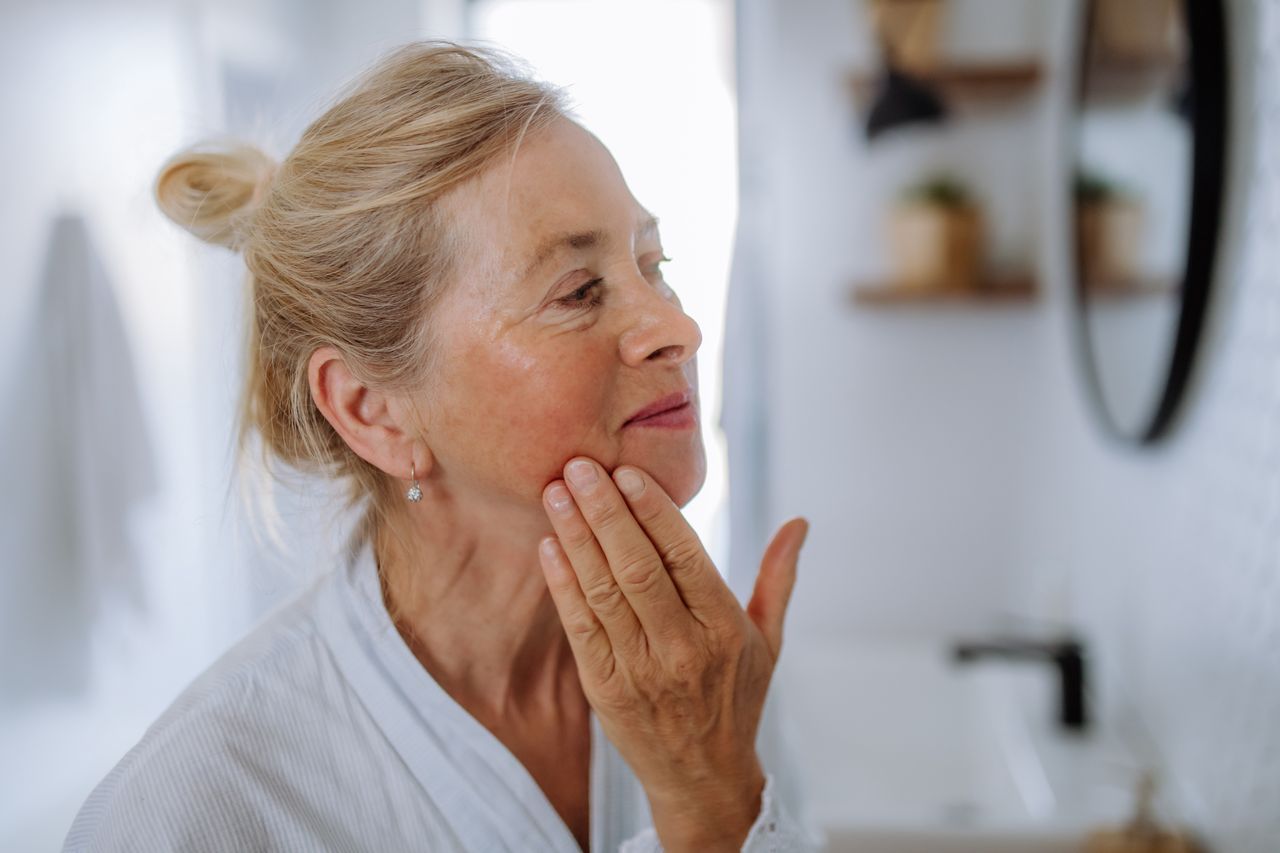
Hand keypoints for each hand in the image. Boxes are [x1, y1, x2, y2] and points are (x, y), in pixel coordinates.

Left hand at [538, 457, 808, 851]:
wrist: (702, 777)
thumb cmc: (735, 698)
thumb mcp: (767, 639)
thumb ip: (777, 576)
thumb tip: (800, 522)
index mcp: (724, 627)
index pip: (685, 555)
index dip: (653, 511)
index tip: (626, 472)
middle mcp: (683, 647)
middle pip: (637, 567)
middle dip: (604, 512)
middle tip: (578, 467)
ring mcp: (640, 670)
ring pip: (603, 592)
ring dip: (575, 538)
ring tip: (555, 493)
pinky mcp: (605, 688)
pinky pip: (579, 627)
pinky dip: (562, 583)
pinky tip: (549, 545)